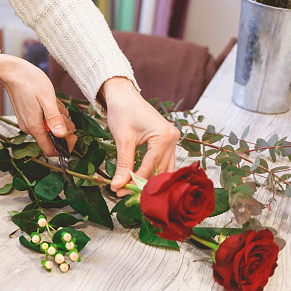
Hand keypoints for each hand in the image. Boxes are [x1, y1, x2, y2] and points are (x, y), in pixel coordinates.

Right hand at [0, 54, 75, 156]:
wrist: (12, 73)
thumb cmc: (30, 82)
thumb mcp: (47, 98)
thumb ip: (54, 118)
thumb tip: (62, 135)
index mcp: (34, 127)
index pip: (50, 151)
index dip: (65, 146)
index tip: (73, 134)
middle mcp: (30, 128)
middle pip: (52, 139)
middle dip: (63, 128)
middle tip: (63, 112)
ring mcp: (28, 123)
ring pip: (49, 129)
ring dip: (57, 118)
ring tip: (55, 103)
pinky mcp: (28, 117)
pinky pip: (44, 121)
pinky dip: (50, 114)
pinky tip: (50, 102)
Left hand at [101, 77, 180, 195]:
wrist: (123, 96)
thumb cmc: (123, 112)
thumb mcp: (122, 140)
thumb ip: (123, 164)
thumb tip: (117, 185)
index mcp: (165, 136)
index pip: (150, 166)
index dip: (134, 181)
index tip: (119, 192)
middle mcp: (173, 138)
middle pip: (160, 170)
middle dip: (142, 183)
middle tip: (124, 195)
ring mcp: (172, 140)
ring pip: (163, 168)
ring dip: (148, 180)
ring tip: (130, 190)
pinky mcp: (167, 141)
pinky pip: (162, 162)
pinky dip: (151, 171)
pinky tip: (138, 179)